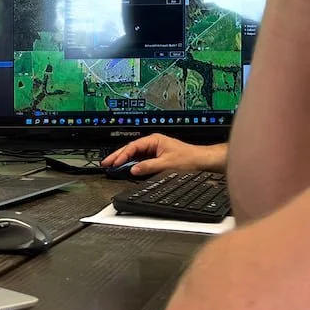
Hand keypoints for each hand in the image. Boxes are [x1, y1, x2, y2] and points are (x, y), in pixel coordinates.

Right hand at [102, 135, 225, 175]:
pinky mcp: (157, 157)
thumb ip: (148, 167)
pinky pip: (142, 160)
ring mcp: (155, 150)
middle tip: (106, 163)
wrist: (203, 161)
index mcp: (154, 140)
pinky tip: (127, 169)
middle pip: (131, 149)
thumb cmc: (190, 158)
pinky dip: (133, 164)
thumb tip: (133, 169)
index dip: (122, 155)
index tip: (114, 163)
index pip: (133, 147)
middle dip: (118, 156)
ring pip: (135, 155)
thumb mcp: (166, 164)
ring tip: (113, 166)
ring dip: (125, 161)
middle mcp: (153, 143)